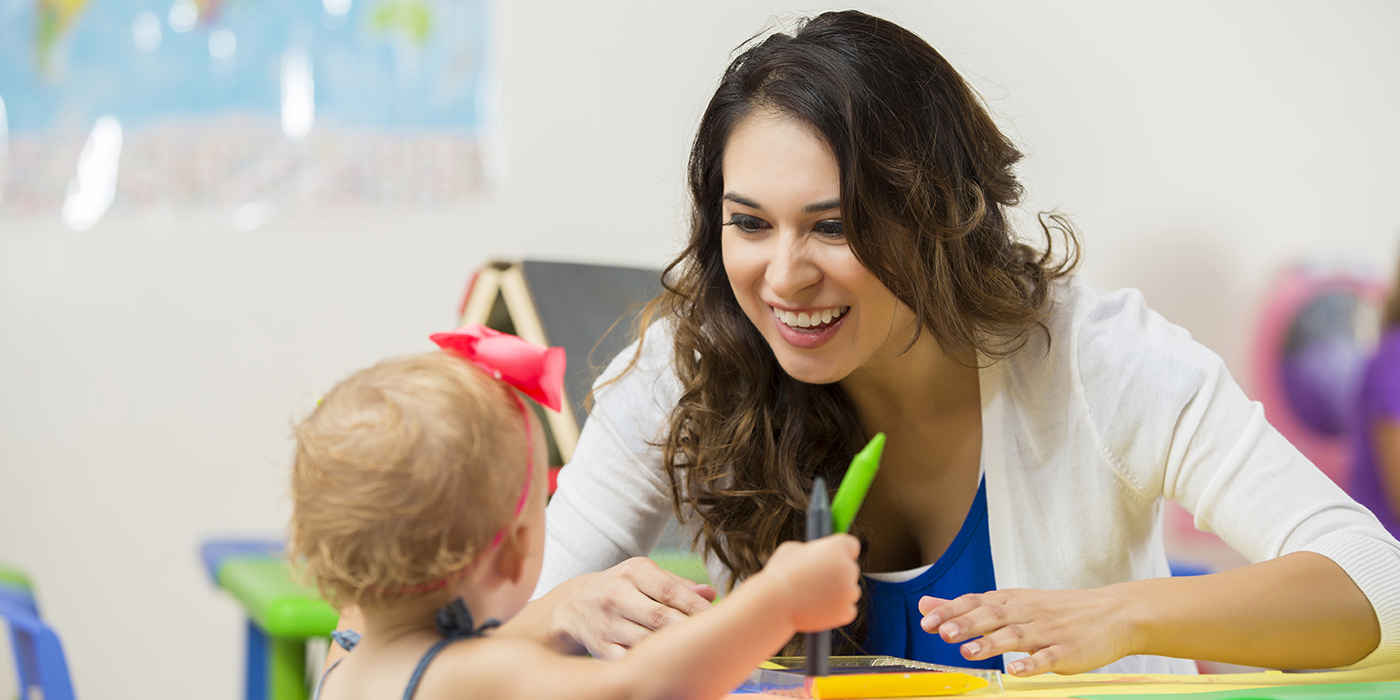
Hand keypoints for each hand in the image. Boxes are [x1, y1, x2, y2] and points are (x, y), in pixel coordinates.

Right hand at [557, 557, 716, 658]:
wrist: (574, 605)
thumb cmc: (622, 587)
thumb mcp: (645, 576)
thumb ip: (678, 585)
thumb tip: (711, 593)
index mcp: (634, 573)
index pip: (670, 591)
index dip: (696, 607)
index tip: (718, 619)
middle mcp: (618, 596)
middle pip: (660, 618)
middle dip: (687, 630)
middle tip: (712, 640)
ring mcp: (607, 624)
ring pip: (646, 642)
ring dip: (671, 650)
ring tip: (695, 655)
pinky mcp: (601, 648)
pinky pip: (629, 660)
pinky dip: (648, 664)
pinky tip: (666, 667)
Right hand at [762, 535, 861, 631]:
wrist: (777, 602)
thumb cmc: (781, 574)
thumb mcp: (791, 549)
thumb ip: (809, 550)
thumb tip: (813, 554)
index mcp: (836, 548)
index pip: (852, 546)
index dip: (842, 552)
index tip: (834, 559)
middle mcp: (847, 567)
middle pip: (851, 570)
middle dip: (838, 575)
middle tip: (817, 581)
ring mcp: (849, 591)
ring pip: (850, 591)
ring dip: (838, 594)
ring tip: (813, 597)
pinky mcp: (846, 611)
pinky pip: (848, 610)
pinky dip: (836, 611)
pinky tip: (819, 608)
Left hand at [918, 586, 1134, 675]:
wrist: (1114, 613)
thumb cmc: (1056, 611)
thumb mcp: (1012, 602)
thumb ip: (969, 607)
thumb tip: (927, 605)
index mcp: (1012, 600)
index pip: (976, 601)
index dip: (951, 611)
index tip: (926, 620)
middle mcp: (1027, 612)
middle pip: (993, 615)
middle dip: (966, 624)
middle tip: (941, 633)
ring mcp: (1048, 632)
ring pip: (1017, 636)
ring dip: (992, 644)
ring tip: (969, 652)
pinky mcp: (1068, 651)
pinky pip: (1048, 658)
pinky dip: (1032, 664)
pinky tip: (1016, 671)